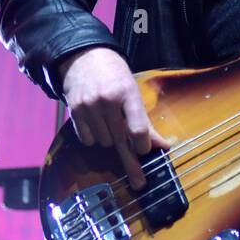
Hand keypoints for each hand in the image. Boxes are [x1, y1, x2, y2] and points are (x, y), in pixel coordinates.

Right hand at [58, 47, 171, 189]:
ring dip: (110, 140)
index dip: (142, 145)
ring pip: (104, 142)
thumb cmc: (115, 77)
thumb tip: (164, 146)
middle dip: (131, 160)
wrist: (84, 58)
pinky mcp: (75, 111)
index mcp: (127, 93)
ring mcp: (89, 106)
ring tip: (110, 123)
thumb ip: (145, 122)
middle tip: (139, 181)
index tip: (145, 152)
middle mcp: (107, 100)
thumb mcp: (133, 93)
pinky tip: (96, 124)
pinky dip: (94, 138)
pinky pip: (87, 140)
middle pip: (120, 140)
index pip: (137, 127)